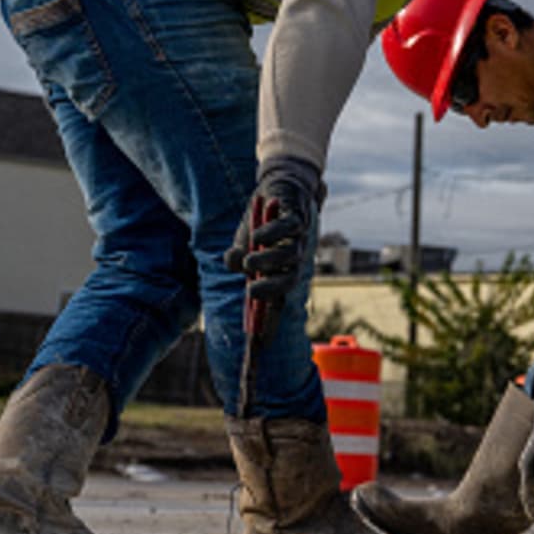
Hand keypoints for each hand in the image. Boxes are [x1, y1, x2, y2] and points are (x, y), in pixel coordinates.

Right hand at [225, 157, 325, 329]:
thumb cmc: (258, 226)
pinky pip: (290, 228)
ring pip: (290, 256)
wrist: (276, 192)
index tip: (261, 342)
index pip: (277, 300)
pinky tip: (257, 237)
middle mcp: (293, 259)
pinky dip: (272, 234)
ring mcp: (298, 239)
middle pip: (289, 280)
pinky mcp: (297, 217)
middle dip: (272, 289)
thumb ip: (238, 259)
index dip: (270, 321)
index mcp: (280, 271)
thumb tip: (235, 263)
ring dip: (268, 261)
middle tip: (253, 291)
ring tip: (249, 260)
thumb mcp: (242, 246)